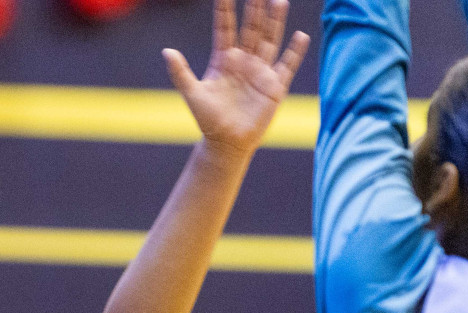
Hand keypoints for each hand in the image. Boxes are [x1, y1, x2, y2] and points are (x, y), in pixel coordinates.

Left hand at [164, 0, 309, 157]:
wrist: (227, 143)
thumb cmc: (208, 120)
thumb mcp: (193, 94)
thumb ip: (180, 72)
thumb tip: (166, 51)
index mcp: (223, 59)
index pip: (225, 28)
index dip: (224, 10)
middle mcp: (244, 61)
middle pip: (251, 29)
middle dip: (254, 9)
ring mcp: (260, 71)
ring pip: (269, 40)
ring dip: (274, 22)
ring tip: (278, 1)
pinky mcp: (274, 86)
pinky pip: (287, 65)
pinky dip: (295, 51)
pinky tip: (301, 35)